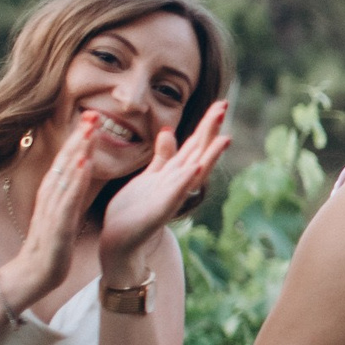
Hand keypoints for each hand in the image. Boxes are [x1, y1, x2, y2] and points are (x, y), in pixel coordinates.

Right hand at [0, 113, 101, 303]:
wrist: (34, 272)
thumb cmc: (51, 243)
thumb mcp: (62, 212)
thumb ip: (69, 192)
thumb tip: (79, 173)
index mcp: (53, 192)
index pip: (66, 160)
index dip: (78, 139)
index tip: (92, 119)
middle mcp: (50, 195)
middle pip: (65, 160)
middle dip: (79, 137)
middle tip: (93, 114)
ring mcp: (52, 208)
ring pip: (66, 174)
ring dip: (78, 151)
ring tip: (91, 131)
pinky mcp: (57, 224)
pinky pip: (68, 198)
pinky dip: (76, 179)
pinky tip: (85, 165)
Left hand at [101, 100, 231, 273]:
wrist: (120, 240)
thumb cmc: (133, 210)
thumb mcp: (149, 176)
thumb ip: (163, 156)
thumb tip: (170, 130)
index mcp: (174, 173)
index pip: (194, 144)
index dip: (206, 124)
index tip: (220, 104)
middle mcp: (177, 183)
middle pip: (198, 152)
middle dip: (210, 131)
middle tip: (224, 108)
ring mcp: (171, 196)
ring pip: (194, 172)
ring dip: (209, 156)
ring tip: (224, 138)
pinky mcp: (159, 211)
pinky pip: (175, 193)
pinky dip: (186, 181)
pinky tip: (196, 168)